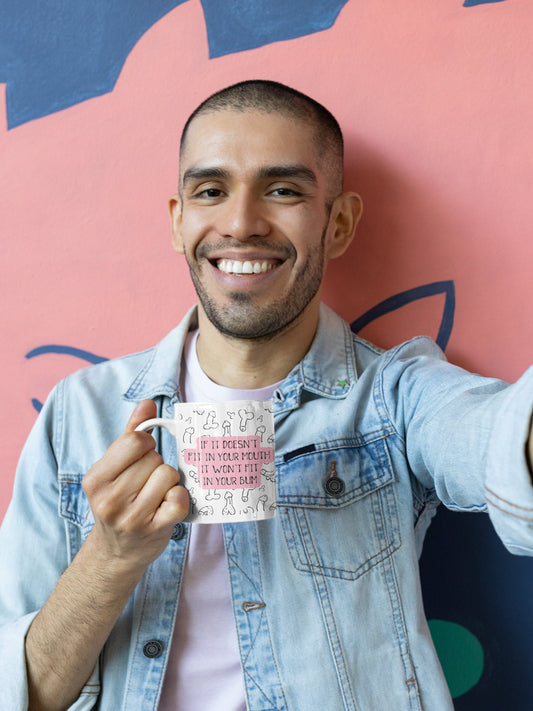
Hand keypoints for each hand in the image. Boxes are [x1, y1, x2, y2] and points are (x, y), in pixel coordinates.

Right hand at [82, 399, 188, 573]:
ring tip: (157, 494)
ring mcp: (132, 518)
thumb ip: (131, 433)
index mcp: (96, 479)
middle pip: (155, 458)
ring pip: (169, 475)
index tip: (144, 455)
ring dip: (170, 481)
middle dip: (157, 465)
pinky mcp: (154, 531)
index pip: (135, 441)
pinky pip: (179, 500)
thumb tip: (147, 403)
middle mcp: (110, 499)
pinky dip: (180, 498)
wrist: (116, 552)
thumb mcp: (115, 468)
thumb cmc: (119, 501)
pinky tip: (168, 505)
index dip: (147, 444)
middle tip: (147, 482)